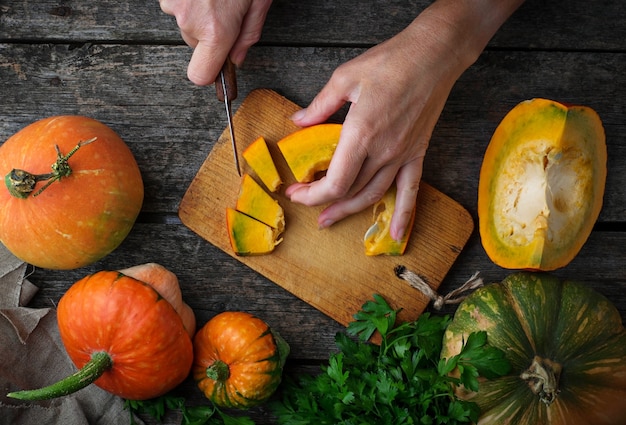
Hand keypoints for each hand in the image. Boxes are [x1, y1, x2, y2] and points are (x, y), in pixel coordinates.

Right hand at [159, 0, 271, 84]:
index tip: (217, 67)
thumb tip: (236, 59)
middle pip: (195, 45)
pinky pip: (177, 5)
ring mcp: (174, 4)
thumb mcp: (259, 2)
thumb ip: (248, 35)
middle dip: (209, 33)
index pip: (201, 76)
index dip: (210, 73)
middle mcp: (190, 20)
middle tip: (225, 11)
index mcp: (217, 30)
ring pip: (186, 23)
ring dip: (198, 13)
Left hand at [287, 0, 522, 239]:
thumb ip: (319, 105)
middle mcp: (383, 151)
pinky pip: (410, 190)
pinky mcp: (416, 153)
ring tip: (330, 220)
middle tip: (305, 207)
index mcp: (361, 134)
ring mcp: (402, 155)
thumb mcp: (345, 78)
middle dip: (324, 203)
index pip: (336, 182)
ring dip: (350, 212)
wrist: (434, 56)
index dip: (313, 194)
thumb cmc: (390, 62)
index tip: (296, 191)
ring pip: (374, 196)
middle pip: (351, 192)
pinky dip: (403, 215)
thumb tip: (298, 121)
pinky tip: (396, 235)